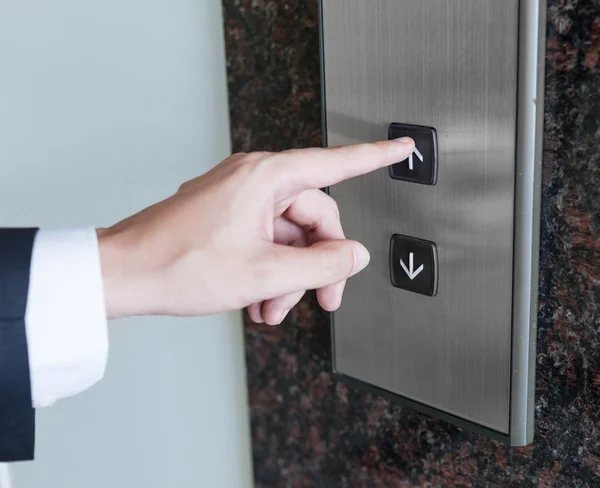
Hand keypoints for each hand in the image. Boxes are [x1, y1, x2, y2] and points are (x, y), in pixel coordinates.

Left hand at [97, 138, 413, 324]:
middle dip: (318, 266)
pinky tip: (258, 301)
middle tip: (322, 301)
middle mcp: (253, 182)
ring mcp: (238, 200)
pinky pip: (265, 241)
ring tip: (272, 310)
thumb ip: (321, 265)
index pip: (336, 164)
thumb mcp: (265, 273)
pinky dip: (269, 272)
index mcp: (265, 178)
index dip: (375, 158)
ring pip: (288, 237)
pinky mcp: (227, 217)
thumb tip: (354, 255)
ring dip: (289, 277)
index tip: (402, 148)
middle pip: (313, 219)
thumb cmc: (178, 266)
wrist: (125, 276)